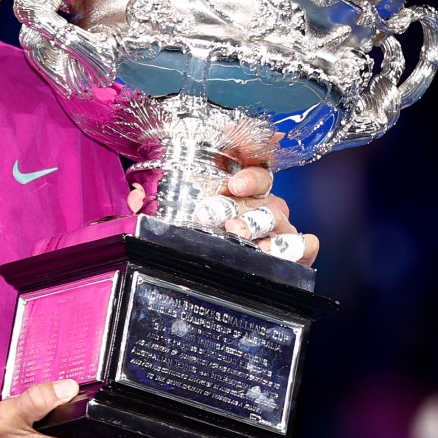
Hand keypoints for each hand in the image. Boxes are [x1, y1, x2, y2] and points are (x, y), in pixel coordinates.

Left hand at [126, 166, 320, 265]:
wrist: (204, 267)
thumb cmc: (192, 224)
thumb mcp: (169, 208)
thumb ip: (150, 199)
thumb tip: (132, 197)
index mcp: (239, 187)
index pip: (255, 170)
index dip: (249, 176)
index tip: (235, 184)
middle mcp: (261, 205)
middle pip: (268, 201)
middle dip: (248, 212)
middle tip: (228, 224)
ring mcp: (277, 229)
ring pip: (283, 222)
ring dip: (266, 232)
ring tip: (248, 244)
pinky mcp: (291, 253)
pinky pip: (305, 246)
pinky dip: (303, 248)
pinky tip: (292, 253)